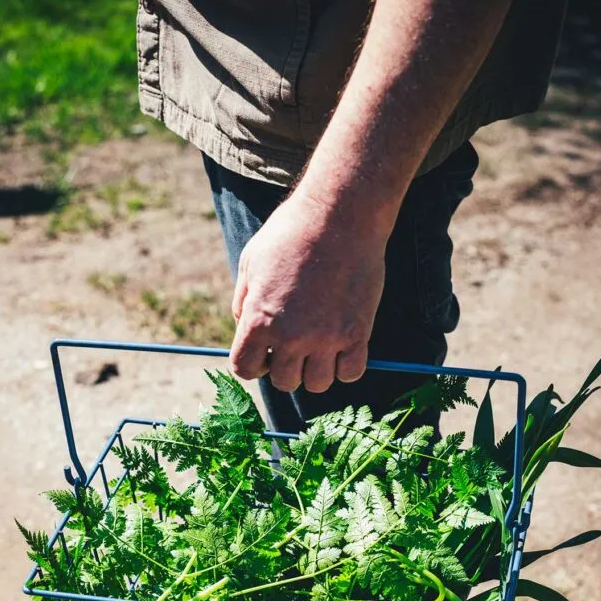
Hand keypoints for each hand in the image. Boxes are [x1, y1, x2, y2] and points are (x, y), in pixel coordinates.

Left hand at [230, 189, 387, 392]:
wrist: (340, 215)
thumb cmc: (291, 234)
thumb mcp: (251, 263)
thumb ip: (244, 303)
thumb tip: (245, 330)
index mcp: (259, 320)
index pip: (245, 369)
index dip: (253, 364)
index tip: (264, 353)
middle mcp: (291, 336)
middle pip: (284, 382)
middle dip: (285, 368)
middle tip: (295, 346)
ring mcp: (326, 338)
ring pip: (317, 384)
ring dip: (316, 370)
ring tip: (319, 346)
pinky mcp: (357, 334)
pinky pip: (350, 373)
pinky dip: (345, 367)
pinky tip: (342, 347)